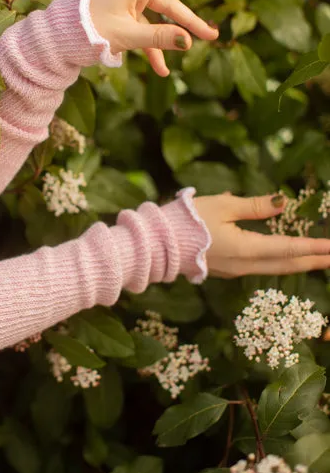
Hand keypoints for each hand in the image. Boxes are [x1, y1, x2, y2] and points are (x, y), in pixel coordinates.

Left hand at [88, 0, 229, 76]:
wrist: (60, 41)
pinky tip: (162, 71)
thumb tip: (189, 41)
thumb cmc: (88, 32)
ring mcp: (132, 0)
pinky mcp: (126, 16)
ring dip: (183, 27)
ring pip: (165, 8)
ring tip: (209, 40)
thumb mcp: (126, 36)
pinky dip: (155, 48)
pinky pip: (147, 29)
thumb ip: (158, 38)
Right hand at [194, 193, 329, 276]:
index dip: (314, 247)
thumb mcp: (222, 206)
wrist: (160, 243)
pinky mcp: (227, 269)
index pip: (289, 249)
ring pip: (275, 268)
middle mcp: (245, 265)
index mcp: (247, 249)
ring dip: (299, 263)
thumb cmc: (189, 221)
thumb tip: (281, 202)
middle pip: (287, 264)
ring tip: (318, 259)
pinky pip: (261, 267)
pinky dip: (280, 262)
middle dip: (314, 261)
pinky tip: (285, 256)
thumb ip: (254, 206)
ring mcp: (236, 270)